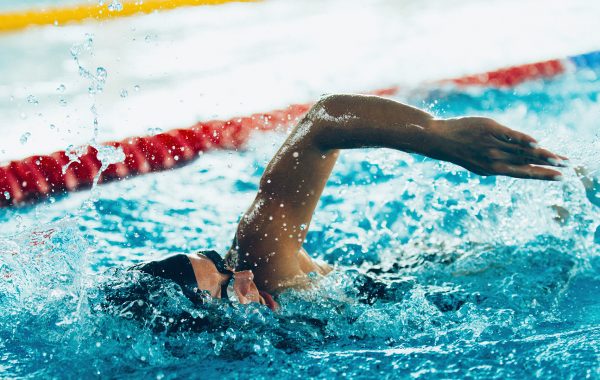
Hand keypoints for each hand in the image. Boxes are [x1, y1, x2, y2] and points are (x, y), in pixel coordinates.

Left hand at [429, 117, 566, 179]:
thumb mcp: (480, 162)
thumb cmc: (462, 150)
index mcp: (492, 170)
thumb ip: (501, 163)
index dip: (542, 175)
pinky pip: (510, 136)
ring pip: (521, 151)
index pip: (523, 173)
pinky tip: (537, 144)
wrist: (440, 139)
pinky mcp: (490, 130)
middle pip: (527, 163)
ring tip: (559, 158)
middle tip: (567, 167)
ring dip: (542, 155)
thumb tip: (523, 161)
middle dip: (548, 166)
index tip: (559, 177)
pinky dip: (523, 140)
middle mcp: (494, 159)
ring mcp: (492, 145)